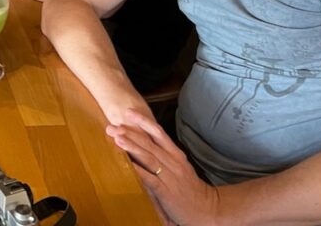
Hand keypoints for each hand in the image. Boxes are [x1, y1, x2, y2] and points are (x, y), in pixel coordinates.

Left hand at [106, 109, 219, 225]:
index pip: (159, 133)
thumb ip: (164, 156)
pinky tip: (128, 166)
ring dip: (132, 147)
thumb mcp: (179, 167)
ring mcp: (170, 176)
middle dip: (130, 133)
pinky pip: (151, 179)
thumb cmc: (190, 188)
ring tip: (117, 139)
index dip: (143, 121)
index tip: (128, 112)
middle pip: (149, 143)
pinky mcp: (166, 192)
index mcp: (175, 154)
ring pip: (149, 158)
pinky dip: (139, 172)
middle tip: (112, 126)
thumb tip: (143, 145)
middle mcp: (172, 162)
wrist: (208, 209)